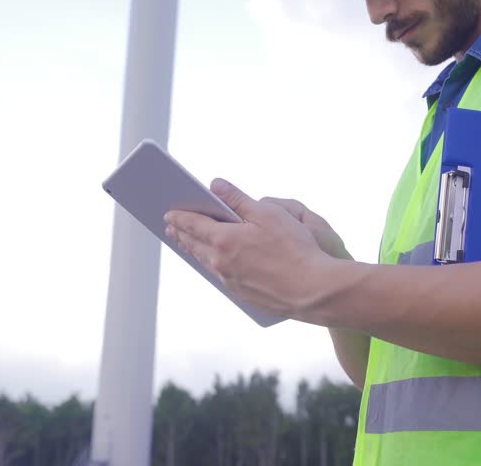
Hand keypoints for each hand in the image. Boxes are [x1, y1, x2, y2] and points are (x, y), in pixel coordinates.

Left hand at [164, 178, 336, 318]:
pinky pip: (219, 275)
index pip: (193, 225)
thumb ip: (238, 199)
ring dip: (193, 249)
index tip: (168, 213)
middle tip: (171, 227)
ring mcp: (230, 282)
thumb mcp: (268, 214)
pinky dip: (210, 263)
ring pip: (205, 262)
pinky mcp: (242, 294)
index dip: (179, 217)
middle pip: (194, 245)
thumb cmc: (295, 248)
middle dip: (181, 234)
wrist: (312, 290)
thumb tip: (215, 185)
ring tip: (188, 242)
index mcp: (224, 240)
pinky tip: (215, 261)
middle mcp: (221, 263)